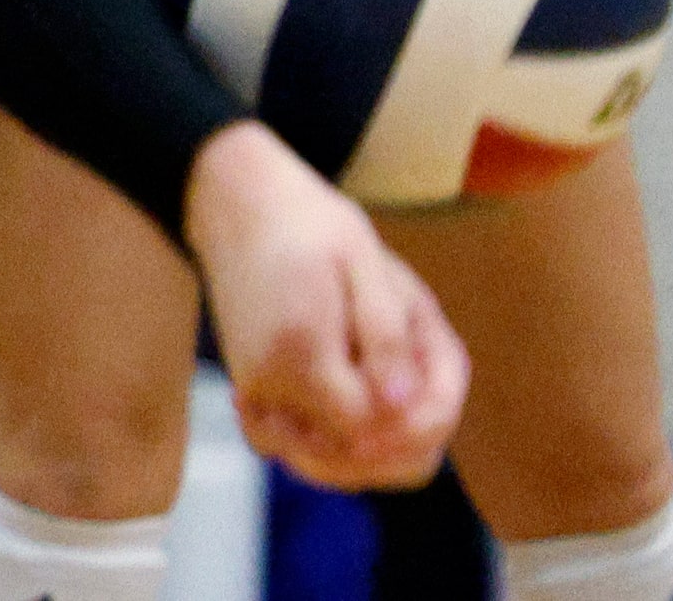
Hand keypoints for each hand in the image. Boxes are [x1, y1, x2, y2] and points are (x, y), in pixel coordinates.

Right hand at [182, 122, 468, 489]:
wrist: (238, 205)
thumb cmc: (311, 223)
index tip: (434, 349)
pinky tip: (362, 397)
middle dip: (410, 430)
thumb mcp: (364, 258)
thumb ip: (386, 335)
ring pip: (329, 466)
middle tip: (426, 358)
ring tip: (399, 371)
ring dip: (380, 439)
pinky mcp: (250, 397)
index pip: (380, 427)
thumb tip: (403, 407)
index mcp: (302, 351)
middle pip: (358, 462)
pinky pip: (300, 451)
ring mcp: (255, 397)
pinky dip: (338, 443)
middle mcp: (271, 387)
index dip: (426, 407)